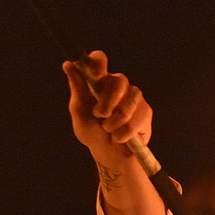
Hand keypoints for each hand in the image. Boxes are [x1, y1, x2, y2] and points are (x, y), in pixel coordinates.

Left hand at [64, 50, 151, 169]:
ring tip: (108, 130)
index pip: (100, 59)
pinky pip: (135, 121)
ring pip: (126, 105)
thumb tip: (68, 64)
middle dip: (107, 103)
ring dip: (113, 124)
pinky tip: (120, 137)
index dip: (98, 62)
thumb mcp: (79, 112)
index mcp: (99, 81)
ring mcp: (134, 97)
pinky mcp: (146, 111)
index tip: (95, 74)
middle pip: (118, 81)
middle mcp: (118, 84)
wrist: (107, 154)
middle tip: (99, 116)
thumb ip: (77, 89)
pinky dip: (123, 134)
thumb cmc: (91, 131)